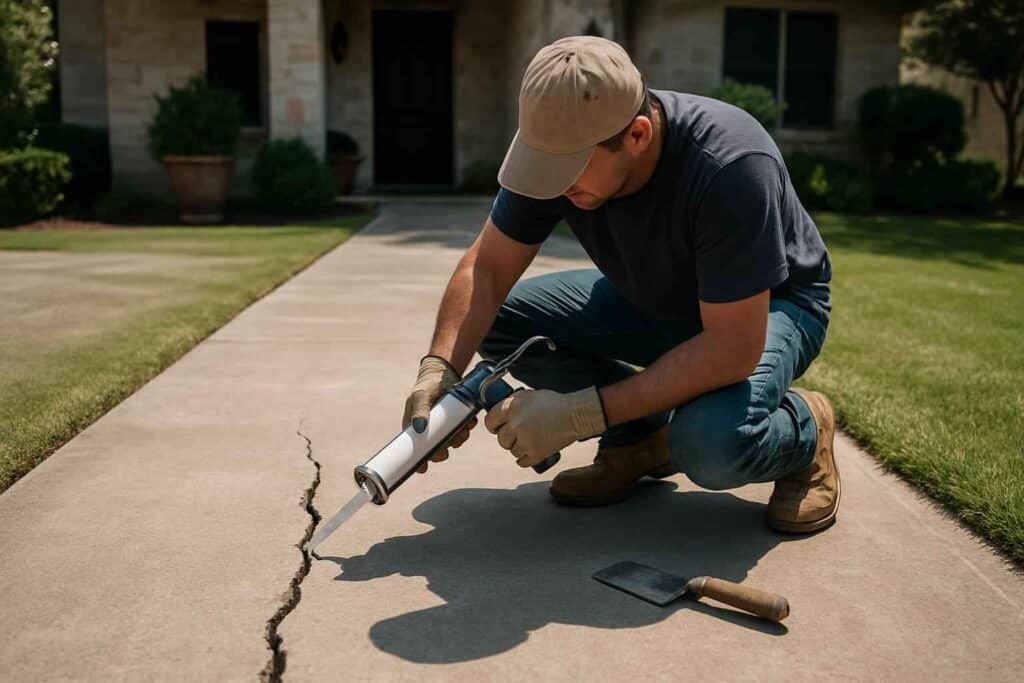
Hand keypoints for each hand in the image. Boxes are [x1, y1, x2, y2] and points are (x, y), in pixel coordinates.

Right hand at [402, 355, 472, 472]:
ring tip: (463, 430)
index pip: (415, 449)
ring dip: (459, 439)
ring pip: (452, 442)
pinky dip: (467, 428)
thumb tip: (419, 428)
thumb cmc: (427, 385)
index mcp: (416, 427)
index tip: (422, 468)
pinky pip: (463, 431)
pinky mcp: (457, 421)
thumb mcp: (421, 396)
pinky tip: (469, 422)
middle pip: (436, 450)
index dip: (418, 460)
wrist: (444, 374)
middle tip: (452, 442)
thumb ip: (420, 410)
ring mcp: (444, 426)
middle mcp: (430, 430)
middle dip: (444, 450)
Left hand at [484, 387, 606, 467]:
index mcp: (512, 407)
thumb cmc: (554, 403)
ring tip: (529, 440)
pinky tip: (530, 451)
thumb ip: (513, 404)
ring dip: (518, 448)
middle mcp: (516, 424)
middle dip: (508, 438)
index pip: (490, 421)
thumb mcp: (529, 395)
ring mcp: (525, 440)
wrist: (574, 414)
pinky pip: (522, 461)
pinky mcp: (536, 453)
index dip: (493, 425)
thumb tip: (500, 413)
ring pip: (512, 451)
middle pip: (501, 439)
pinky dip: (525, 458)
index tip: (497, 427)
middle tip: (518, 434)